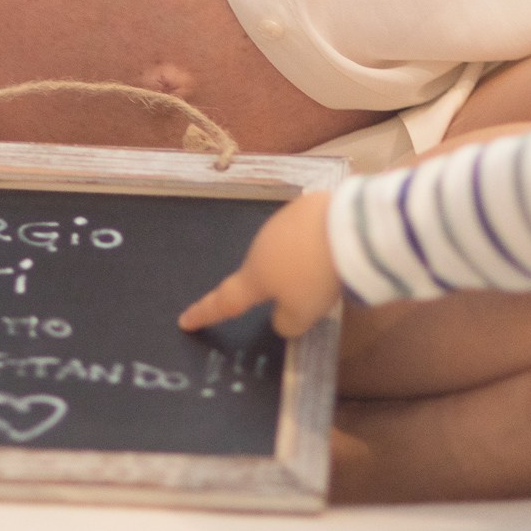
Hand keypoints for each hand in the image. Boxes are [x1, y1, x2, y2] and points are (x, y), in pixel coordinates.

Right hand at [179, 190, 339, 337]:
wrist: (347, 227)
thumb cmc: (316, 277)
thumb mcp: (303, 314)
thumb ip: (286, 323)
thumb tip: (281, 319)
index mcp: (255, 276)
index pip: (224, 301)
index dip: (204, 313)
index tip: (184, 321)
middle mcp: (260, 247)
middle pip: (260, 272)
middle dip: (271, 284)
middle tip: (295, 296)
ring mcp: (280, 222)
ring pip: (281, 250)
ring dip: (294, 262)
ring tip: (323, 272)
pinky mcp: (304, 207)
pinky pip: (302, 232)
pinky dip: (311, 243)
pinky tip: (332, 249)